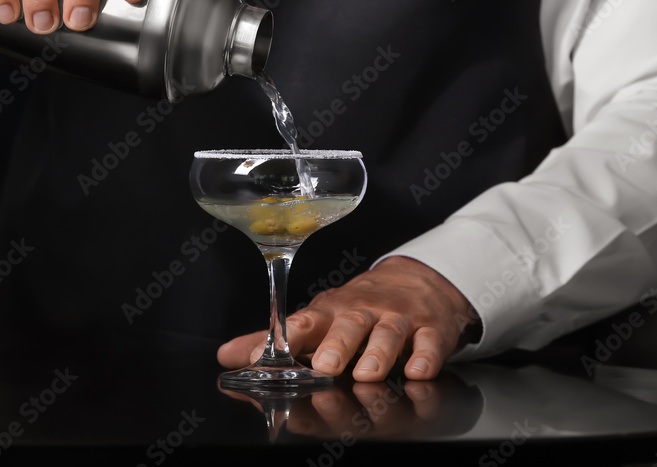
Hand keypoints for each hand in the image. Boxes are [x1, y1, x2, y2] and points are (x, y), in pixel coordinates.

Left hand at [218, 256, 478, 380]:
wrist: (418, 282)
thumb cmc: (360, 309)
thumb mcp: (319, 319)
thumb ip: (274, 342)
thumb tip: (225, 356)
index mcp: (331, 312)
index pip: (304, 322)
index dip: (283, 338)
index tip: (263, 358)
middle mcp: (363, 312)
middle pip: (349, 325)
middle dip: (337, 345)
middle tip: (324, 366)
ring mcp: (399, 319)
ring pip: (389, 334)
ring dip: (378, 354)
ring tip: (367, 374)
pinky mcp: (431, 329)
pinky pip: (431, 343)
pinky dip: (426, 357)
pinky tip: (418, 371)